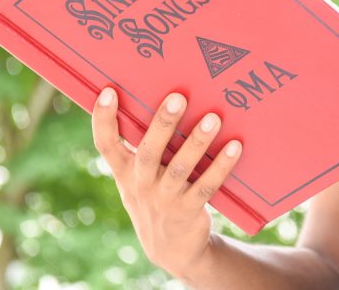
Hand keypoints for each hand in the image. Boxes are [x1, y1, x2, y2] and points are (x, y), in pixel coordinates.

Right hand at [91, 87, 241, 278]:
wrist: (170, 247)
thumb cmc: (156, 195)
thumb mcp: (139, 176)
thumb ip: (145, 146)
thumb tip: (165, 98)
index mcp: (125, 171)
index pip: (106, 144)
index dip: (103, 119)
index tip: (108, 91)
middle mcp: (141, 184)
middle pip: (148, 152)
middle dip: (162, 124)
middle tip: (178, 97)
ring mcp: (164, 199)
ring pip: (180, 168)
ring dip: (197, 142)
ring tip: (213, 118)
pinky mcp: (189, 210)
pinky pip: (206, 185)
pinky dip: (221, 165)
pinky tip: (235, 146)